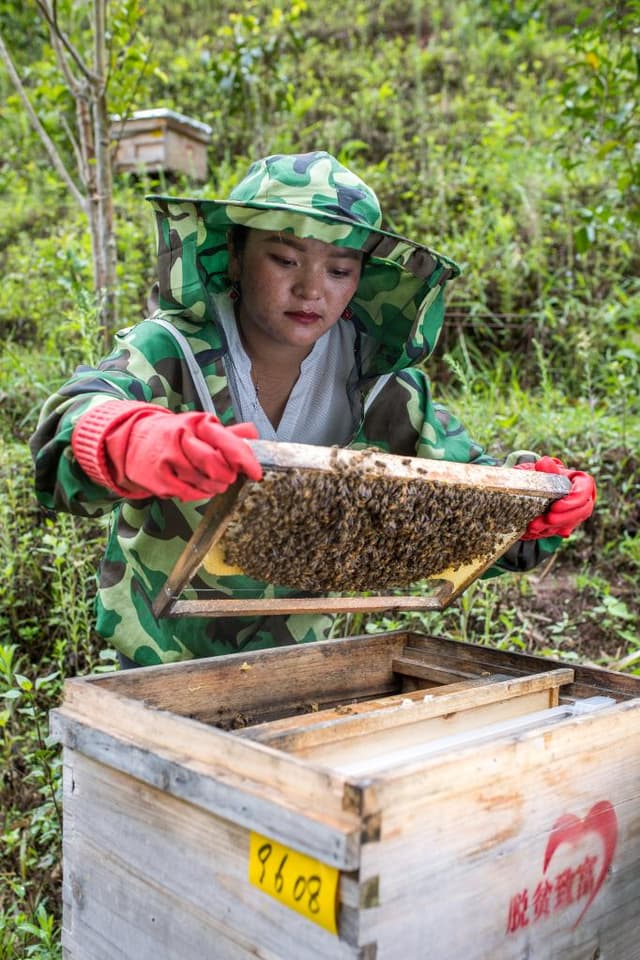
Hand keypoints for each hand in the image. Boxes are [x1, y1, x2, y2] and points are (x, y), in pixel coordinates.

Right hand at [72, 400, 261, 500]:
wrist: (132, 441)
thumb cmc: (174, 435)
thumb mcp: (200, 427)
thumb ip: (228, 434)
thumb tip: (254, 434)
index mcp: (197, 423)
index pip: (227, 441)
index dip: (245, 459)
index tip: (256, 473)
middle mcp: (182, 437)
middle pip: (216, 465)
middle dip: (228, 476)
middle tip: (228, 477)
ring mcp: (169, 459)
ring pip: (205, 483)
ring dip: (214, 487)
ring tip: (211, 481)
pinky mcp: (160, 479)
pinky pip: (190, 494)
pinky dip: (198, 494)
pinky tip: (195, 486)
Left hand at [514, 456, 595, 539]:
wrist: (534, 486)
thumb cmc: (541, 474)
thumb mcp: (542, 469)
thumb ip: (546, 469)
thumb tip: (545, 462)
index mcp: (581, 482)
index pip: (585, 492)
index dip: (572, 502)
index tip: (555, 507)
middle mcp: (583, 498)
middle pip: (582, 511)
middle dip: (563, 518)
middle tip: (547, 520)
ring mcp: (576, 512)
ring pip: (570, 523)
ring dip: (552, 527)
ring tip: (534, 526)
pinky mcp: (567, 523)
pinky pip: (560, 530)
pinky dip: (547, 531)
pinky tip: (534, 531)